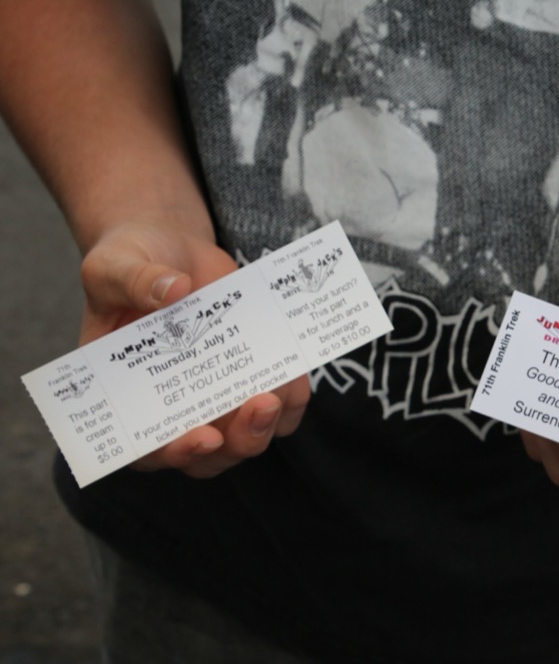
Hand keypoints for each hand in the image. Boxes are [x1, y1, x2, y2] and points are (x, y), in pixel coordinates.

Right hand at [79, 221, 310, 477]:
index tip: (205, 438)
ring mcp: (219, 397)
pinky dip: (294, 396)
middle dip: (239, 440)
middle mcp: (177, 408)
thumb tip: (175, 290)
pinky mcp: (253, 378)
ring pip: (250, 437)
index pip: (148, 450)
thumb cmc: (131, 263)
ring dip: (270, 423)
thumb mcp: (115, 265)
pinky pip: (282, 405)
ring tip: (282, 388)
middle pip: (211, 455)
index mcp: (130, 397)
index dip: (175, 454)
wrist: (173, 249)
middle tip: (260, 404)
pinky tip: (296, 370)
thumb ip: (136, 281)